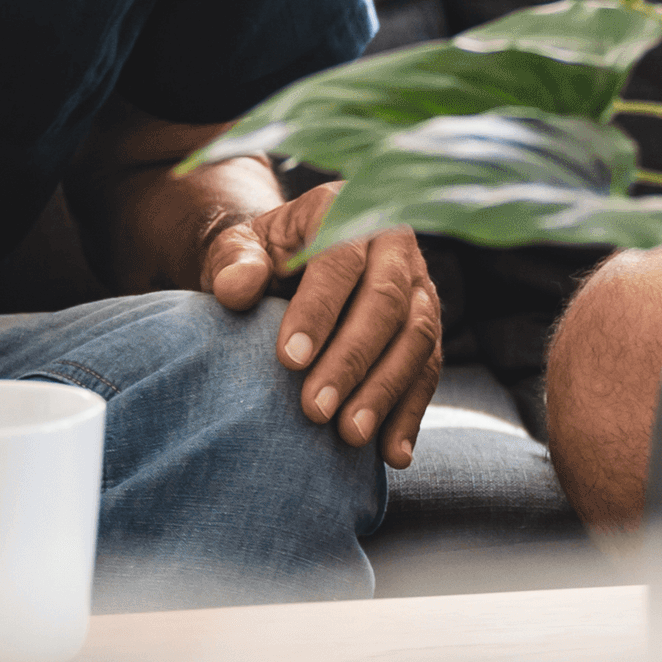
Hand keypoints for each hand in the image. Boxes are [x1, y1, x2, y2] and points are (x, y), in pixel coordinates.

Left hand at [194, 181, 442, 464]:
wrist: (284, 266)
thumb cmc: (256, 257)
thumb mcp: (234, 248)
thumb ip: (232, 261)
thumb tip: (237, 286)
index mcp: (346, 208)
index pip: (339, 259)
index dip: (317, 310)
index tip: (288, 360)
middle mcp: (394, 243)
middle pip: (386, 301)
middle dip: (352, 360)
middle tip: (315, 411)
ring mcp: (418, 284)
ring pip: (418, 337)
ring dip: (386, 390)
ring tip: (350, 436)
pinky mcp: (426, 326)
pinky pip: (429, 370)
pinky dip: (411, 413)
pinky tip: (392, 453)